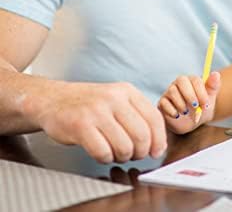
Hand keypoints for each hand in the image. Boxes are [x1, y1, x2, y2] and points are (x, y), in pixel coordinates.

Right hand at [26, 81, 166, 163]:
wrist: (54, 99)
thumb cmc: (90, 104)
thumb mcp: (118, 99)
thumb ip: (138, 116)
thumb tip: (157, 143)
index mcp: (127, 91)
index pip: (154, 118)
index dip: (159, 139)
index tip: (156, 151)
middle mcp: (114, 98)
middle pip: (142, 135)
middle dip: (141, 152)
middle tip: (133, 154)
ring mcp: (97, 111)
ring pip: (124, 146)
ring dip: (122, 157)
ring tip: (115, 152)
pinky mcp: (80, 125)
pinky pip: (103, 152)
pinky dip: (105, 158)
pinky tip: (101, 152)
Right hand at [158, 72, 220, 133]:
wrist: (191, 124)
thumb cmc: (201, 108)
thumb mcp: (210, 99)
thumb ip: (213, 86)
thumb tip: (216, 74)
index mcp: (191, 80)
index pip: (194, 79)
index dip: (201, 91)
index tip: (206, 104)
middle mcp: (179, 84)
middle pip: (181, 80)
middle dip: (190, 94)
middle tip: (196, 106)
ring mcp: (169, 92)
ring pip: (172, 91)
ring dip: (181, 103)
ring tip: (186, 112)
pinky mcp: (162, 103)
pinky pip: (164, 103)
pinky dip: (171, 110)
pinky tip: (177, 116)